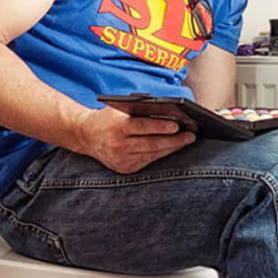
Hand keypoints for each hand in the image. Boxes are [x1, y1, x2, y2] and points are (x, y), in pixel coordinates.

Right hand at [75, 106, 195, 173]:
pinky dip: (162, 154)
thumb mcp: (121, 109)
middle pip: (152, 143)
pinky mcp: (125, 168)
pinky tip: (173, 148)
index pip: (143, 127)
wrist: (87, 136)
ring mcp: (122, 159)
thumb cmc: (109, 118)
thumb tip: (169, 112)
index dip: (161, 127)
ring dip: (172, 147)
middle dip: (174, 140)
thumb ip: (141, 111)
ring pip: (153, 154)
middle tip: (191, 135)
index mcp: (117, 127)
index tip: (177, 126)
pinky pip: (148, 160)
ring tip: (186, 140)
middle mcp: (119, 145)